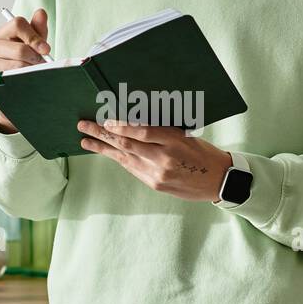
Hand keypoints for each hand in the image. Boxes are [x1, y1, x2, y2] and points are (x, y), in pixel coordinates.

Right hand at [0, 8, 49, 132]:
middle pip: (20, 49)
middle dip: (35, 58)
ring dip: (31, 71)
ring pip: (17, 66)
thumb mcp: (32, 44)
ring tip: (36, 73)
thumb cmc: (23, 60)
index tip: (46, 49)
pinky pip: (11, 80)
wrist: (11, 86)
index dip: (35, 37)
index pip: (18, 24)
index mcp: (1, 33)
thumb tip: (41, 12)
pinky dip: (24, 81)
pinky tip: (27, 81)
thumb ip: (37, 29)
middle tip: (43, 65)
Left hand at [76, 119, 231, 201]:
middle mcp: (164, 159)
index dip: (121, 126)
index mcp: (175, 141)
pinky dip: (117, 158)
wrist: (218, 180)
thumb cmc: (203, 152)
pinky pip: (131, 168)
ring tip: (85, 140)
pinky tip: (105, 151)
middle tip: (84, 125)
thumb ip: (162, 131)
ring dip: (102, 148)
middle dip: (102, 134)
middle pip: (127, 145)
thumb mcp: (187, 135)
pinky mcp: (155, 184)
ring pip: (123, 158)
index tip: (106, 120)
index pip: (143, 132)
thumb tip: (134, 121)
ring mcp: (158, 174)